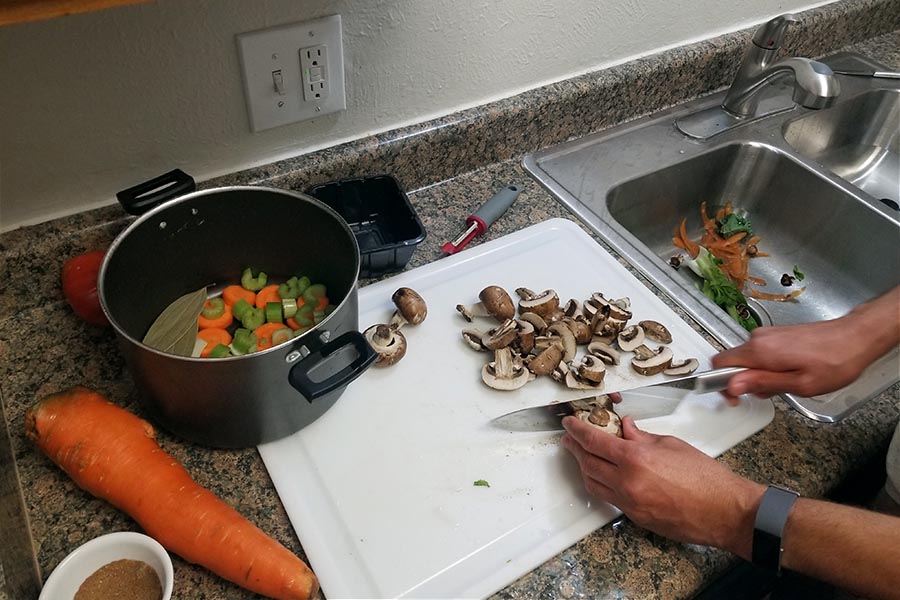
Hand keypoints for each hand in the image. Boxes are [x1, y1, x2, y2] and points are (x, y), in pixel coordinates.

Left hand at [561, 415, 763, 558]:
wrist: (725, 512)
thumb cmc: (706, 478)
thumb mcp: (671, 444)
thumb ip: (642, 436)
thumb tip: (625, 428)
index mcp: (636, 458)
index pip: (594, 441)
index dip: (577, 430)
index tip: (569, 424)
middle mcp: (627, 482)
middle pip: (587, 463)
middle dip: (575, 448)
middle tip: (570, 438)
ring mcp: (629, 503)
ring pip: (593, 483)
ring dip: (584, 468)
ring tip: (583, 455)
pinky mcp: (635, 517)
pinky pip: (609, 498)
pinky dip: (601, 484)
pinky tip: (604, 475)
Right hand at [713, 286, 899, 403]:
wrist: (856, 337)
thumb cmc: (834, 362)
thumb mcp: (799, 384)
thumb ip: (762, 384)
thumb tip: (732, 385)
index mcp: (759, 351)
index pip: (719, 364)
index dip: (722, 383)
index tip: (737, 397)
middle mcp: (759, 338)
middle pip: (733, 362)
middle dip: (744, 381)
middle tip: (769, 393)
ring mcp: (768, 334)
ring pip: (748, 359)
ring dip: (759, 374)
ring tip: (787, 383)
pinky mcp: (777, 334)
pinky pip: (760, 352)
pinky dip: (768, 366)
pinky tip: (790, 372)